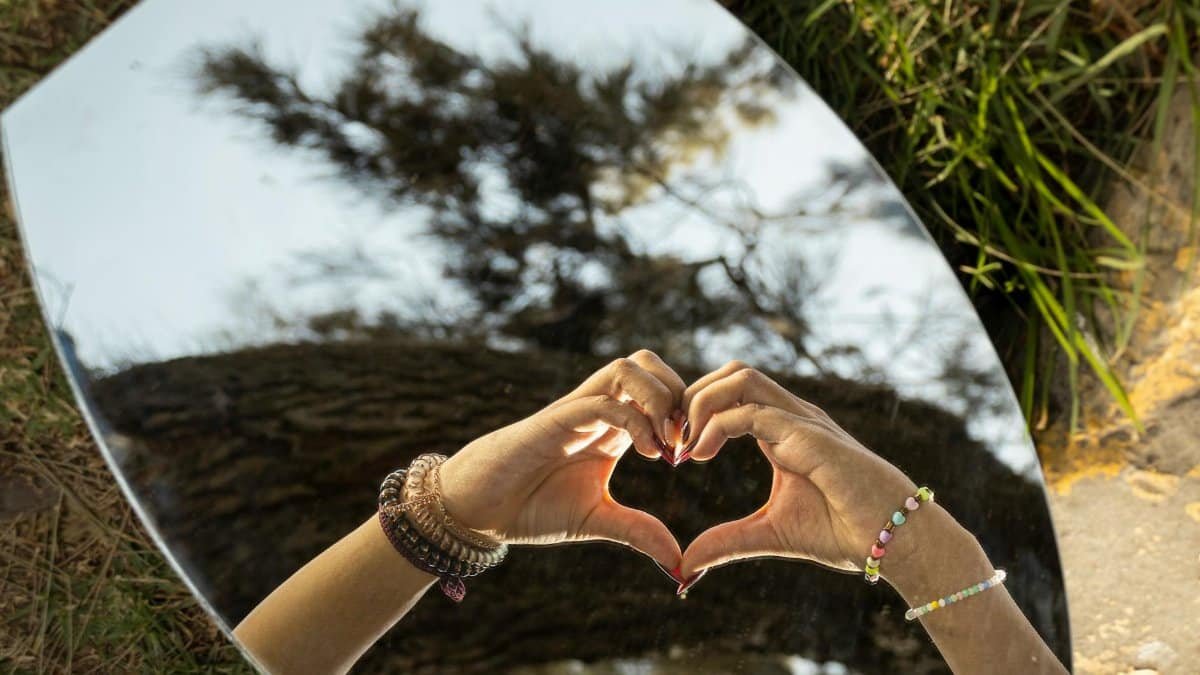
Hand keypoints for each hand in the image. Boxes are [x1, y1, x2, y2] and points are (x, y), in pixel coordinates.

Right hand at [437, 350, 685, 570]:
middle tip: (684, 440)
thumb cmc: (531, 507)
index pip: (659, 389)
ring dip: (659, 399)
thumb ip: (638, 532)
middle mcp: (598, 409)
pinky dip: (635, 421)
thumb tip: (679, 562)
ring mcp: (577, 410)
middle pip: (648, 363)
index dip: (685, 411)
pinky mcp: (556, 420)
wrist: (479, 509)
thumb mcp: (597, 520)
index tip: (693, 455)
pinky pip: (602, 401)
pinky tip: (647, 454)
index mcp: (613, 426)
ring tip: (666, 443)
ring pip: (627, 368)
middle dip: (678, 393)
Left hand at [677, 361, 916, 580]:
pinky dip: (716, 426)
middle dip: (692, 396)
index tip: (674, 449)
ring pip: (741, 377)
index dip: (695, 410)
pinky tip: (700, 455)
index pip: (731, 393)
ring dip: (701, 402)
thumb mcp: (770, 534)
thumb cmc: (844, 532)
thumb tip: (686, 562)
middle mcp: (792, 415)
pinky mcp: (809, 436)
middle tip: (672, 440)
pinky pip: (753, 413)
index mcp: (783, 430)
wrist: (895, 541)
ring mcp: (802, 420)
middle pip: (733, 372)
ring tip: (685, 445)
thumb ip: (728, 541)